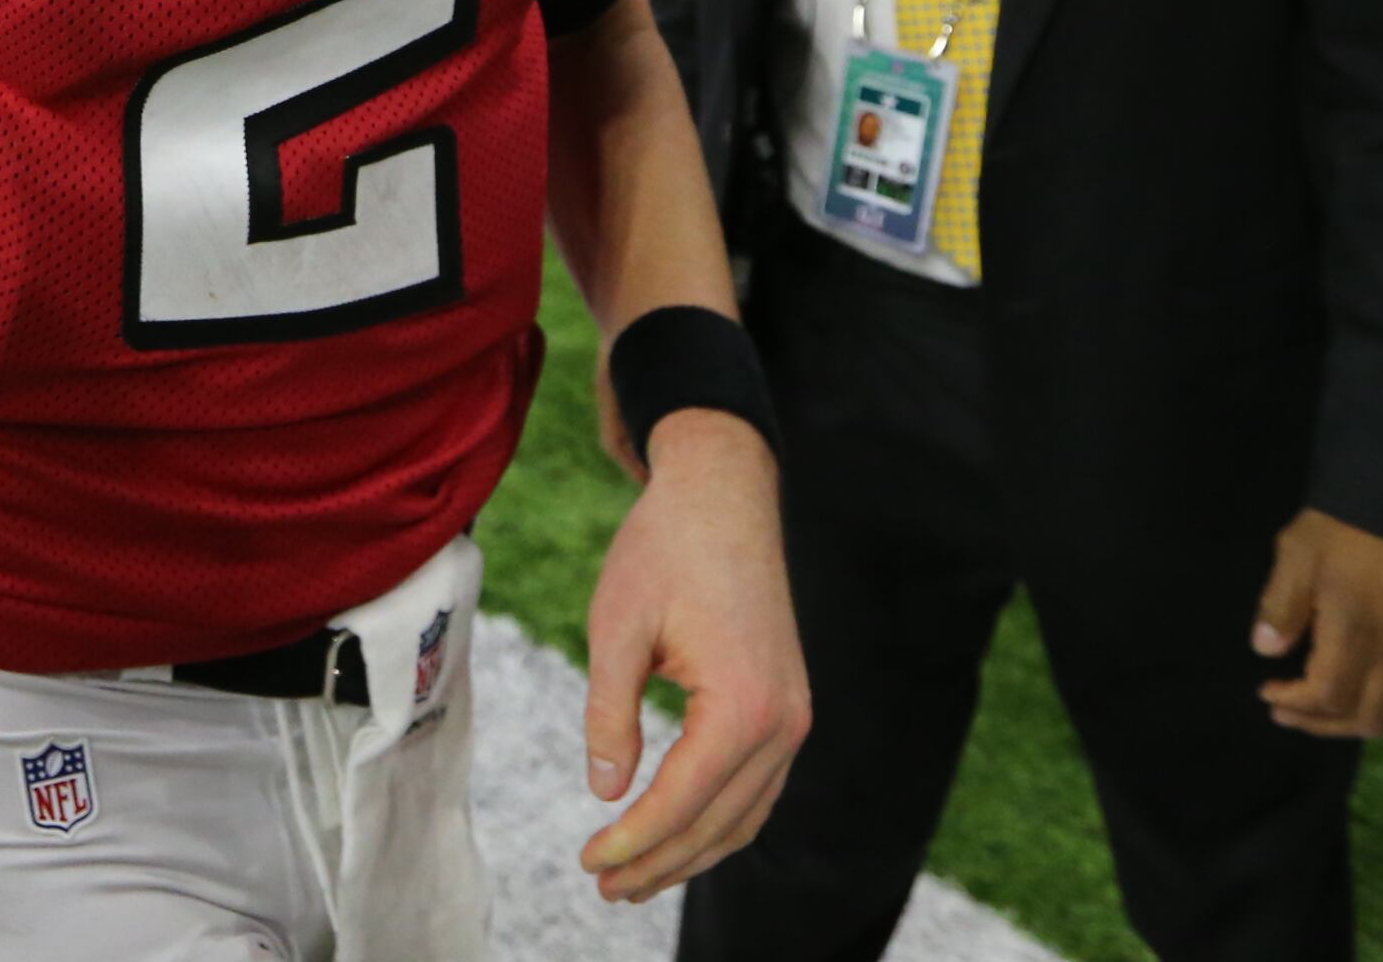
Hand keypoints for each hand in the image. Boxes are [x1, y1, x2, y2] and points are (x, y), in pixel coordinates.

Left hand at [577, 412, 808, 903]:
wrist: (725, 494)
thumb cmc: (665, 551)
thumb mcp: (616, 628)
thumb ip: (609, 713)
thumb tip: (605, 789)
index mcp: (741, 705)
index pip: (682, 801)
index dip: (633, 841)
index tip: (588, 861)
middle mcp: (782, 723)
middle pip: (718, 822)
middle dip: (659, 863)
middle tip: (603, 886)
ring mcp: (794, 718)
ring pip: (744, 814)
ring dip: (690, 851)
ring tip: (634, 878)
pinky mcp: (788, 708)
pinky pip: (757, 787)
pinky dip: (717, 820)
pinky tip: (678, 833)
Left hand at [1252, 506, 1382, 736]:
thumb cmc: (1346, 527)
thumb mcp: (1297, 555)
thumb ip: (1280, 606)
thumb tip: (1265, 651)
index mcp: (1356, 634)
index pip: (1327, 696)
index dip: (1295, 704)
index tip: (1268, 691)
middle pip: (1363, 718)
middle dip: (1321, 723)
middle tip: (1290, 712)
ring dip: (1360, 724)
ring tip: (1328, 713)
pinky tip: (1373, 696)